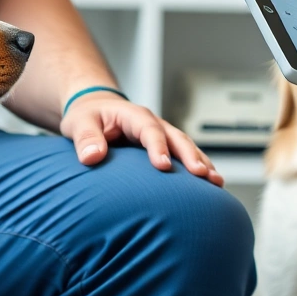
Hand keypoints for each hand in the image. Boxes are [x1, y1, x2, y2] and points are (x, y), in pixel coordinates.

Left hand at [61, 94, 223, 185]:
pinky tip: (211, 185)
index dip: (157, 146)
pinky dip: (198, 168)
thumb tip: (92, 156)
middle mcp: (154, 124)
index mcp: (134, 116)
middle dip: (190, 156)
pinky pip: (185, 156)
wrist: (96, 110)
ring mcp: (163, 135)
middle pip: (176, 138)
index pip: (149, 129)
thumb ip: (85, 138)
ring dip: (202, 163)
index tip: (163, 166)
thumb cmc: (87, 117)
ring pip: (186, 147)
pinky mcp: (166, 147)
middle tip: (202, 175)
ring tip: (217, 182)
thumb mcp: (79, 123)